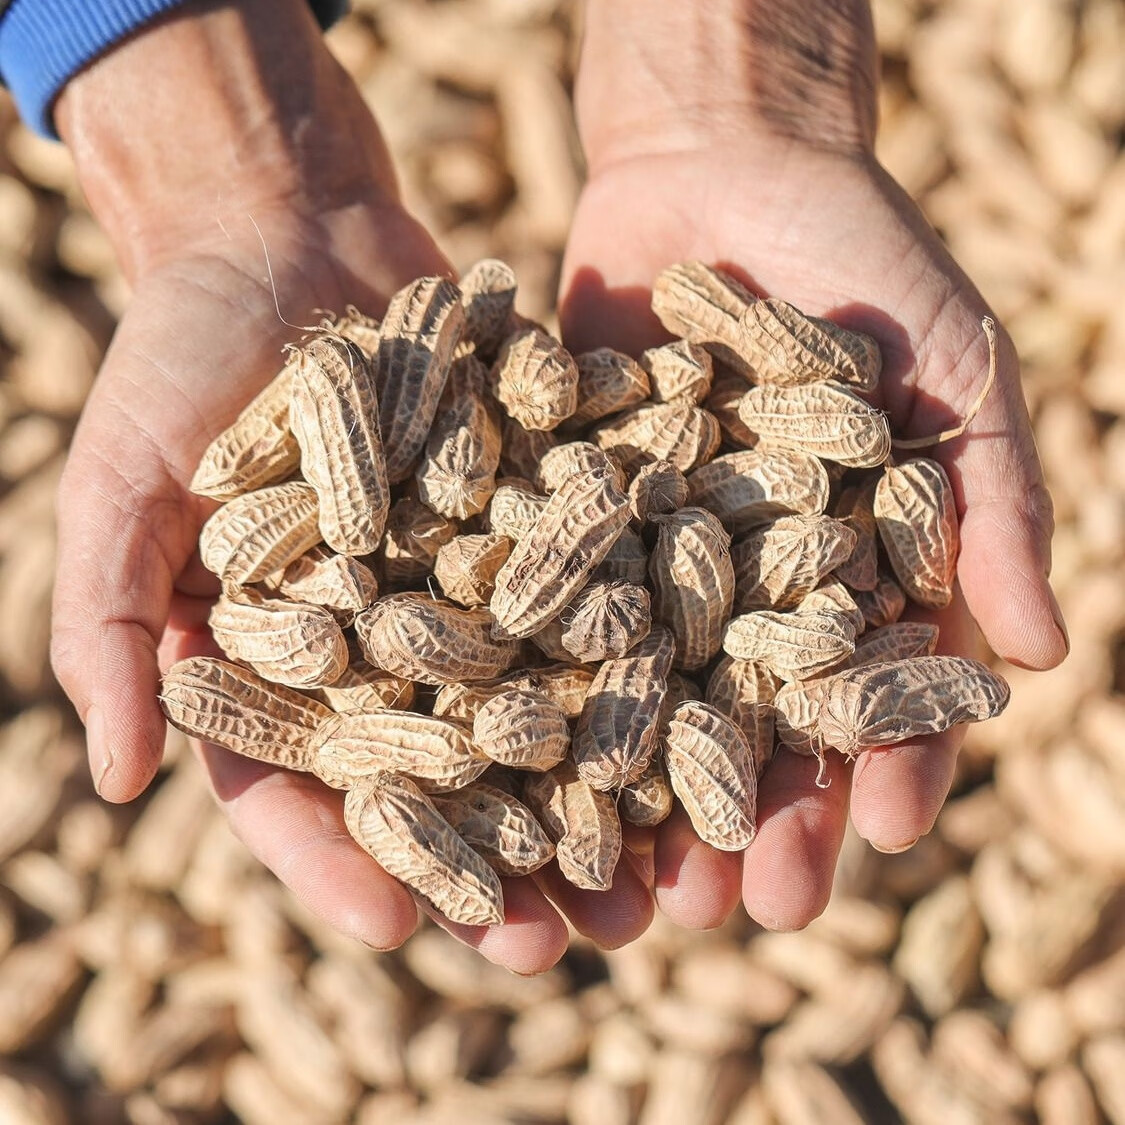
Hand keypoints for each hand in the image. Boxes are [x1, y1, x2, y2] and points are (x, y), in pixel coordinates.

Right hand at [48, 0, 653, 971]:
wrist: (289, 232)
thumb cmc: (182, 355)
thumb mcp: (125, 482)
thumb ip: (111, 622)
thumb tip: (116, 782)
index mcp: (278, 660)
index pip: (305, 789)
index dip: (345, 862)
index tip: (400, 930)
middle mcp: (386, 638)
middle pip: (443, 776)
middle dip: (496, 860)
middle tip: (558, 945)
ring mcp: (469, 580)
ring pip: (536, 707)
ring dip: (590, 793)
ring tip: (651, 876)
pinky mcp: (540, 515)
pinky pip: (595, 593)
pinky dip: (640, 652)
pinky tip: (698, 712)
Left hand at [560, 0, 1067, 933]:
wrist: (721, 169)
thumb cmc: (862, 267)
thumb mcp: (954, 375)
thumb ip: (995, 509)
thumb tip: (1043, 658)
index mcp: (842, 579)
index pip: (866, 697)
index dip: (876, 765)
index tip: (871, 837)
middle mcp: (735, 591)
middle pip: (742, 726)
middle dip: (745, 814)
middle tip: (737, 907)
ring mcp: (637, 563)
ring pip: (632, 700)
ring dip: (629, 795)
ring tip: (620, 889)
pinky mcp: (549, 520)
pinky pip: (536, 614)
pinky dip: (525, 685)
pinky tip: (511, 761)